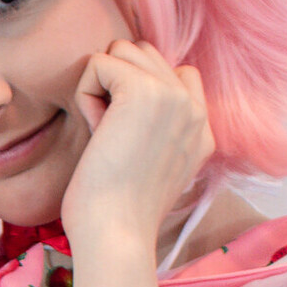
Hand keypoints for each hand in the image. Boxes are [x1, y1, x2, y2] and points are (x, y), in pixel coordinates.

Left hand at [60, 41, 214, 249]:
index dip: (137, 94)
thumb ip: (155, 134)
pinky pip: (98, 63)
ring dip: (100, 88)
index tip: (126, 140)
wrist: (115, 235)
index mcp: (201, 130)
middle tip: (111, 138)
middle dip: (115, 88)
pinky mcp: (143, 90)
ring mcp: (174, 96)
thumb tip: (124, 106)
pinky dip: (85, 95)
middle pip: (144, 54)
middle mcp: (195, 108)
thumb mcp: (149, 171)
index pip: (177, 73)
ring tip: (104, 133)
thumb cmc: (115, 216)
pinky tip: (95, 131)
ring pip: (123, 50)